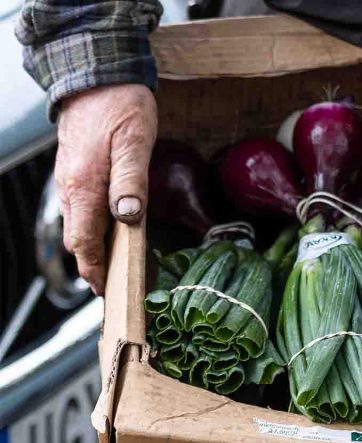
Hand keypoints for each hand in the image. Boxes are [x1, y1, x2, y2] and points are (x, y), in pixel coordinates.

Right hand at [55, 84, 156, 294]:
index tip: (108, 292)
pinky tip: (114, 231)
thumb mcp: (135, 141)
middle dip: (96, 265)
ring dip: (95, 248)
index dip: (96, 270)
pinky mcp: (76, 172)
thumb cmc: (120, 105)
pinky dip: (93, 227)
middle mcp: (71, 187)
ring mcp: (70, 180)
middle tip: (119, 286)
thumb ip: (131, 180)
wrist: (95, 75)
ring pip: (78, 225)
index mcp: (84, 185)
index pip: (85, 241)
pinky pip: (81, 209)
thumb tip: (128, 216)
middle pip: (78, 239)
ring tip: (119, 265)